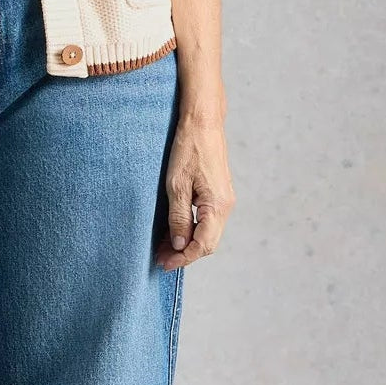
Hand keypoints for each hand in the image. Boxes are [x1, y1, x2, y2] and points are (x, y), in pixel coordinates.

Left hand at [155, 118, 234, 269]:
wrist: (203, 120)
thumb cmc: (189, 148)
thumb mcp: (176, 184)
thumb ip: (179, 217)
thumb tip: (180, 245)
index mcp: (218, 206)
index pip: (203, 245)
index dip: (183, 258)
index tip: (164, 263)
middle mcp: (226, 206)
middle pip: (207, 242)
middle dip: (184, 253)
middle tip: (159, 257)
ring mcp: (224, 198)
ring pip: (207, 231)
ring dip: (187, 241)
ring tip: (163, 245)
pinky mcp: (218, 191)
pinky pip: (207, 218)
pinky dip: (192, 227)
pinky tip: (175, 227)